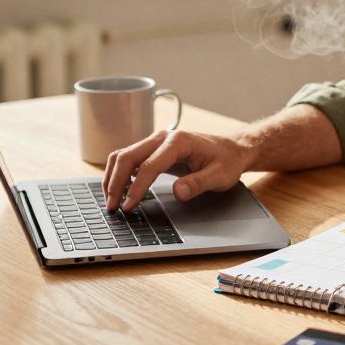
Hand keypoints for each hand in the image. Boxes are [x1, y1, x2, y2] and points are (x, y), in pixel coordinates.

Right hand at [102, 129, 251, 211]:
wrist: (232, 150)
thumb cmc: (226, 162)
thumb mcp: (219, 176)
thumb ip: (198, 184)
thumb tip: (177, 192)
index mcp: (178, 142)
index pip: (148, 166)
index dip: (136, 188)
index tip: (129, 206)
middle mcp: (162, 138)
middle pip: (128, 156)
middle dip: (116, 182)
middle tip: (112, 206)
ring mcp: (156, 142)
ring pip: (124, 155)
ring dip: (113, 177)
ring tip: (111, 200)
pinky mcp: (153, 149)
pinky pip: (129, 158)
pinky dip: (119, 173)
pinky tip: (120, 189)